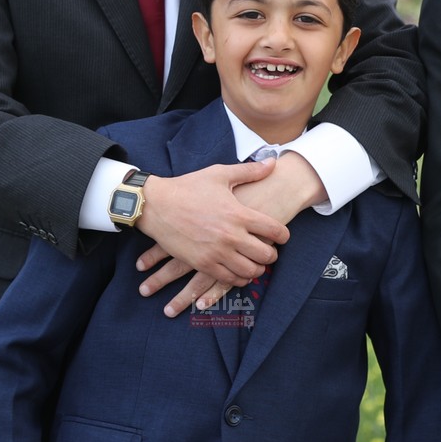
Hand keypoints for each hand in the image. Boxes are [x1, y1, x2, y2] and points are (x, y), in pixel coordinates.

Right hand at [133, 159, 288, 313]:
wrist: (156, 205)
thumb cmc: (188, 187)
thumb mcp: (220, 174)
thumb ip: (249, 171)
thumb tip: (273, 162)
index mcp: (239, 214)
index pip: (275, 231)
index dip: (284, 236)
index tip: (282, 237)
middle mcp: (231, 236)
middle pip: (266, 255)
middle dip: (272, 255)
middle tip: (270, 252)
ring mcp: (217, 252)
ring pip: (249, 271)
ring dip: (257, 269)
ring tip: (256, 263)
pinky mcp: (202, 264)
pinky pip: (229, 279)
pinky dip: (238, 278)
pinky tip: (239, 272)